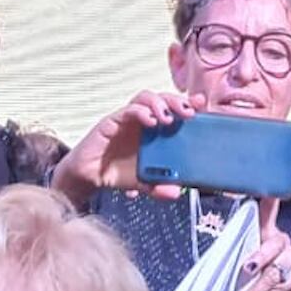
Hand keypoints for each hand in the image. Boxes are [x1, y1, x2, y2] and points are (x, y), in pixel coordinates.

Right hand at [53, 90, 196, 201]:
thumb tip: (175, 192)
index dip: (188, 103)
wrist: (89, 177)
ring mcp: (126, 119)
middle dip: (177, 101)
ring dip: (159, 103)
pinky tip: (149, 121)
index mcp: (154, 130)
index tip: (202, 104)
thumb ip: (159, 186)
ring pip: (144, 98)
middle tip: (189, 112)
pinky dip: (140, 112)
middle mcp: (142, 120)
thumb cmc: (117, 172)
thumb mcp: (144, 182)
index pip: (173, 109)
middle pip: (162, 98)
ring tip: (168, 117)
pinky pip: (126, 110)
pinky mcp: (111, 122)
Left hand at [233, 199, 290, 290]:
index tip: (266, 195)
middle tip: (247, 268)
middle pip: (274, 247)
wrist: (282, 287)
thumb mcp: (247, 250)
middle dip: (260, 257)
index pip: (268, 212)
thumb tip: (217, 234)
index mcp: (268, 231)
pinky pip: (280, 290)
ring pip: (276, 274)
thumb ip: (238, 242)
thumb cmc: (258, 265)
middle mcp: (283, 242)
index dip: (269, 203)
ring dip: (256, 290)